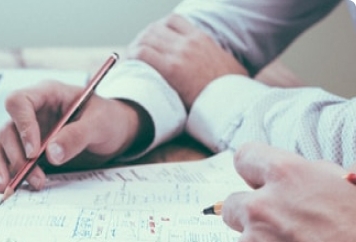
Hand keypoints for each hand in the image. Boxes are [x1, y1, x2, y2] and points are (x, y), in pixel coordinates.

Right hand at [0, 80, 149, 192]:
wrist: (114, 132)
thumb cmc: (108, 119)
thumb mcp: (100, 124)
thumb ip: (77, 136)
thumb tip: (52, 154)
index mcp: (47, 94)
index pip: (19, 102)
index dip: (22, 126)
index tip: (33, 152)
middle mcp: (32, 111)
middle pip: (8, 129)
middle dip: (16, 157)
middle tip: (33, 178)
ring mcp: (26, 129)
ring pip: (1, 144)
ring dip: (3, 166)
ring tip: (8, 187)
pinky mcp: (26, 147)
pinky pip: (4, 155)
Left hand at [127, 14, 247, 108]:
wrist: (233, 100)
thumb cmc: (230, 90)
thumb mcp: (224, 64)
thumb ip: (209, 58)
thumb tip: (206, 67)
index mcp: (201, 38)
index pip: (172, 21)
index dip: (157, 29)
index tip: (151, 41)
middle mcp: (189, 41)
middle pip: (155, 28)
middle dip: (141, 39)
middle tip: (134, 54)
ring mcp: (180, 53)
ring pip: (146, 38)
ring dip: (134, 48)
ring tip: (129, 61)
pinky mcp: (171, 68)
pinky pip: (142, 54)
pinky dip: (132, 58)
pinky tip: (128, 67)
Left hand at [221, 142, 355, 241]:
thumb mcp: (355, 192)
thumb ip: (321, 177)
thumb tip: (309, 174)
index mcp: (290, 178)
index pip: (247, 157)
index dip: (254, 169)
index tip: (257, 178)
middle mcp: (261, 210)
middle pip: (233, 204)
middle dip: (251, 214)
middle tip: (281, 230)